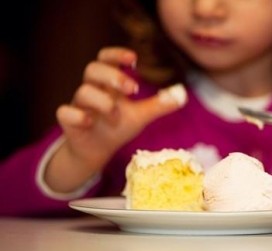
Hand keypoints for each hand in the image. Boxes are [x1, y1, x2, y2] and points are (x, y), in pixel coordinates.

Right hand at [46, 47, 185, 191]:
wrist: (97, 151)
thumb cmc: (117, 127)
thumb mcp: (140, 116)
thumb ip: (159, 105)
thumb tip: (183, 95)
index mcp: (107, 84)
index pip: (105, 59)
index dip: (116, 54)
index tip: (133, 59)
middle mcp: (91, 90)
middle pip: (92, 69)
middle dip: (113, 76)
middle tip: (133, 89)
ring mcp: (78, 106)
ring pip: (82, 91)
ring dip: (103, 102)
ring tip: (116, 116)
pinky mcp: (68, 122)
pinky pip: (64, 112)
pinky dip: (77, 115)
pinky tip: (90, 121)